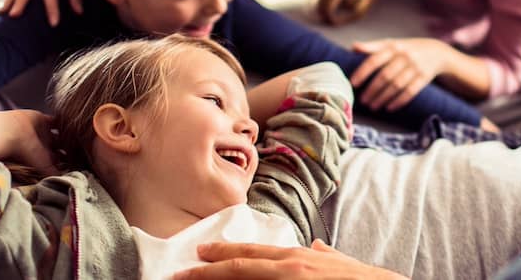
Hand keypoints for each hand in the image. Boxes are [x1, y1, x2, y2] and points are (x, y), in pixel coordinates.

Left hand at [171, 239, 406, 279]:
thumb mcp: (341, 262)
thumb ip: (324, 255)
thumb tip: (315, 246)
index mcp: (296, 258)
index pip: (251, 253)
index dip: (222, 254)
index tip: (199, 255)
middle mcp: (289, 269)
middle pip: (239, 267)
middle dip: (207, 272)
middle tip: (180, 274)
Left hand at [351, 38, 448, 110]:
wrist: (436, 52)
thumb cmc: (406, 49)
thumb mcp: (392, 44)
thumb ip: (373, 46)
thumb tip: (353, 47)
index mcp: (393, 47)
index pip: (374, 60)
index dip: (362, 72)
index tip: (352, 84)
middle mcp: (404, 56)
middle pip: (385, 76)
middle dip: (372, 90)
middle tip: (362, 101)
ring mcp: (415, 67)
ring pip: (396, 86)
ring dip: (383, 98)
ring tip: (372, 106)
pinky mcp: (424, 78)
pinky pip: (410, 92)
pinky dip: (399, 101)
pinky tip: (389, 108)